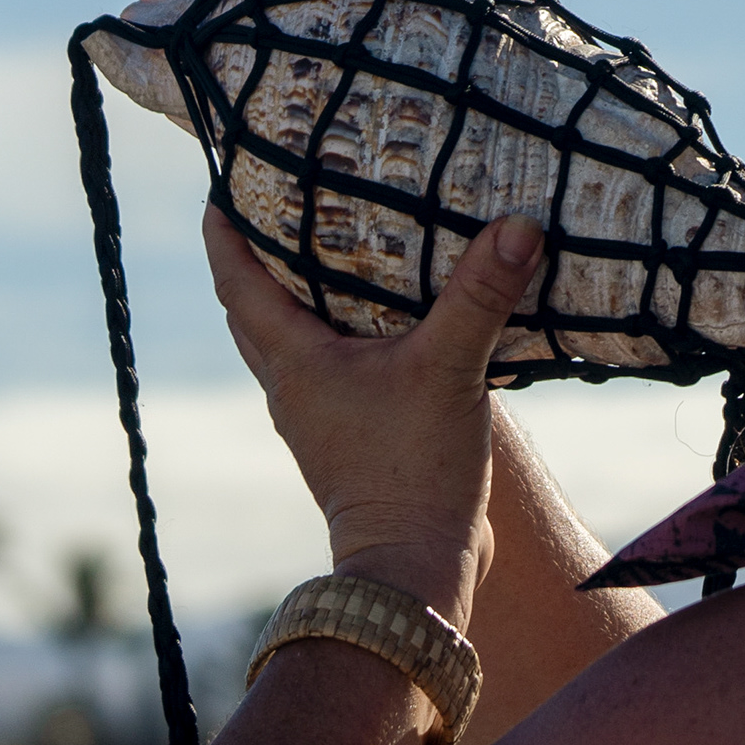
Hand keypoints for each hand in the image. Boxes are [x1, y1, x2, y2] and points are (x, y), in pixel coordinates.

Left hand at [205, 205, 541, 627]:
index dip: (225, 226)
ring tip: (339, 249)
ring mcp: (318, 417)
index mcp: (292, 360)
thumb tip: (519, 226)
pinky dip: (343, 336)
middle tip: (285, 200)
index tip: (225, 176)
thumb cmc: (413, 472)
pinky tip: (388, 323)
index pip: (236, 278)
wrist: (417, 568)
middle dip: (262, 253)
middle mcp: (292, 386)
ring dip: (302, 296)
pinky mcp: (350, 439)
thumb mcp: (450, 371)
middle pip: (254, 307)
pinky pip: (332, 370)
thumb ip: (480, 296)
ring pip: (291, 341)